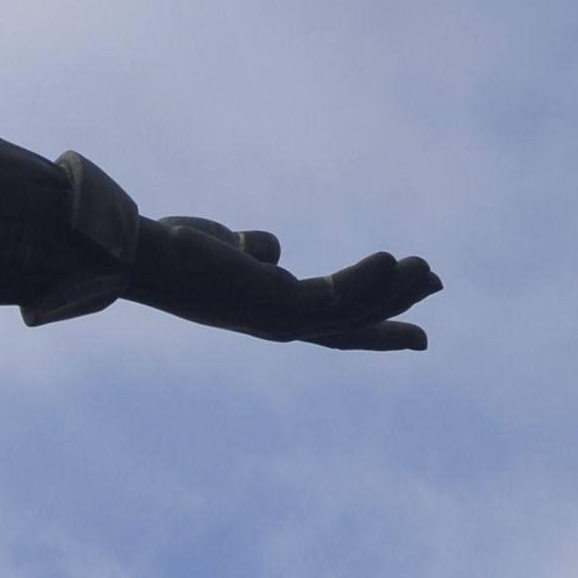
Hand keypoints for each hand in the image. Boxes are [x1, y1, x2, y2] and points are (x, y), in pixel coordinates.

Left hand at [132, 216, 440, 349]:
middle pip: (353, 325)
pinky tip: (393, 260)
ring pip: (353, 312)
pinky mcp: (278, 306)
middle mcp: (279, 325)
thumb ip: (251, 250)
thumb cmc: (171, 251)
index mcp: (269, 312)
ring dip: (394, 291)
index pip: (331, 323)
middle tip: (437, 286)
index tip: (412, 329)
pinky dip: (366, 279)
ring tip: (429, 268)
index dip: (372, 323)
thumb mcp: (224, 248)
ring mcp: (280, 320)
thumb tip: (268, 249)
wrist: (141, 258)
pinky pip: (336, 295)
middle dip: (397, 309)